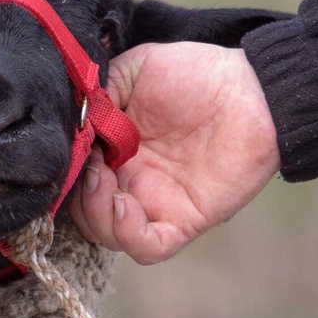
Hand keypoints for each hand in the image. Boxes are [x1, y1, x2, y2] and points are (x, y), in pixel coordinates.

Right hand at [72, 43, 278, 264]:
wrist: (251, 87)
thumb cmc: (197, 74)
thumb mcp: (136, 70)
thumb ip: (99, 93)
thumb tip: (72, 120)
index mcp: (115, 151)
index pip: (74, 177)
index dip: (66, 170)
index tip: (70, 147)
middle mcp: (131, 182)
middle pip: (84, 212)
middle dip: (78, 194)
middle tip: (91, 165)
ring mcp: (155, 204)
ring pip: (107, 234)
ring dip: (95, 213)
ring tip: (105, 181)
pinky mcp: (183, 220)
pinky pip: (147, 247)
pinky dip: (127, 234)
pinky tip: (126, 204)